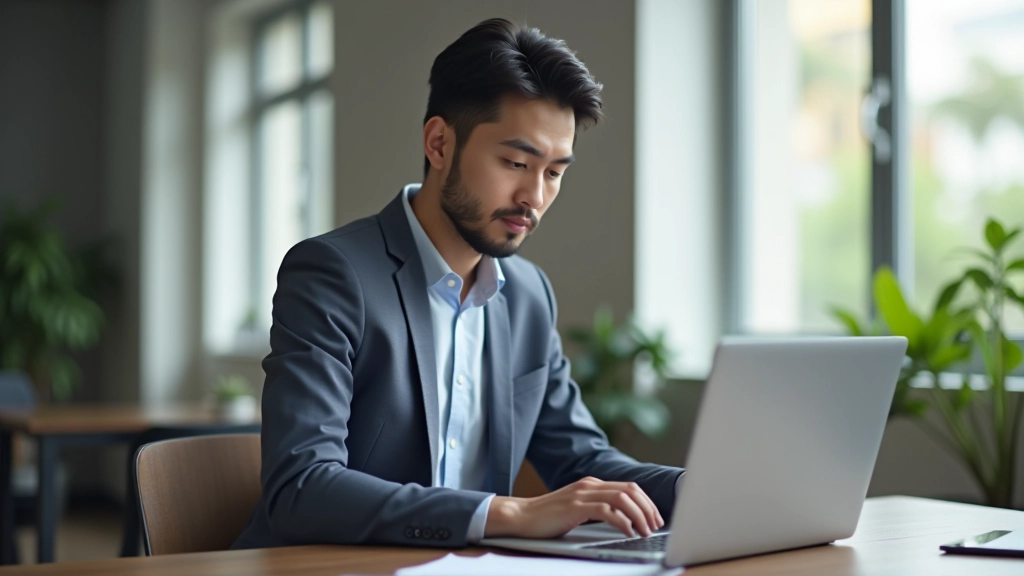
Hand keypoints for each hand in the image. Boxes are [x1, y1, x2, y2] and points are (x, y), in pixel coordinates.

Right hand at [484, 476, 663, 538]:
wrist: (522, 516)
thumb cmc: (549, 517)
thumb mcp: (578, 508)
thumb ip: (597, 507)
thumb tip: (623, 520)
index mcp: (592, 483)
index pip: (629, 487)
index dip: (646, 502)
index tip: (655, 518)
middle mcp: (589, 485)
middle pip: (630, 490)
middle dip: (648, 508)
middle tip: (656, 526)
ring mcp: (582, 494)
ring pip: (622, 498)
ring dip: (639, 516)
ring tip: (645, 531)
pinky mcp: (575, 507)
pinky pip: (606, 511)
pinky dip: (622, 522)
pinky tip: (628, 532)